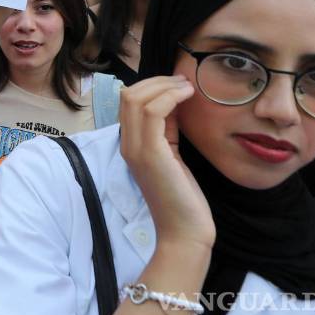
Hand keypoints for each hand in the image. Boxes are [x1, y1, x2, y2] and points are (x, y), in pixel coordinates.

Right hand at [120, 76, 214, 249]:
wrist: (184, 233)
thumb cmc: (182, 198)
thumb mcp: (173, 156)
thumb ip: (168, 131)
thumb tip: (174, 103)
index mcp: (131, 145)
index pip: (129, 102)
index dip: (152, 86)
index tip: (178, 85)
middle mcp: (127, 144)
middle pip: (128, 95)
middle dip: (157, 80)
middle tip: (183, 81)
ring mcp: (136, 149)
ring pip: (136, 98)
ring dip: (164, 85)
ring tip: (187, 86)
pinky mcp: (151, 154)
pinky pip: (152, 112)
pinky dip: (170, 97)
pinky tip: (187, 96)